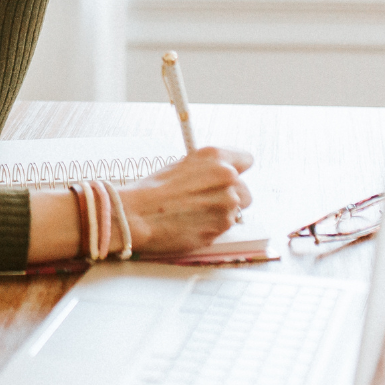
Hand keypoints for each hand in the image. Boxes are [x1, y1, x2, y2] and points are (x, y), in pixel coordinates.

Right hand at [118, 147, 253, 254]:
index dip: (237, 170)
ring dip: (220, 214)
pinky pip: (223, 228)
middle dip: (231, 196)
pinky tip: (191, 224)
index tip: (230, 177)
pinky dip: (212, 227)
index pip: (247, 160)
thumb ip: (208, 169)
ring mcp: (227, 204)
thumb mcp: (182, 165)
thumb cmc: (153, 190)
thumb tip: (220, 175)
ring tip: (194, 214)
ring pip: (235, 212)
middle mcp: (227, 177)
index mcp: (216, 157)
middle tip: (208, 201)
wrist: (137, 215)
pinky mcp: (222, 227)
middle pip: (245, 191)